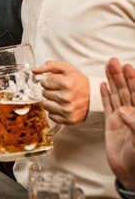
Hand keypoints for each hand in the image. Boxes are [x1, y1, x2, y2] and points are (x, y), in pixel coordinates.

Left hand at [33, 60, 89, 124]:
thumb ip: (49, 66)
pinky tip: (62, 106)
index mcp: (67, 84)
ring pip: (46, 104)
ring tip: (60, 98)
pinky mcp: (69, 119)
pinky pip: (51, 115)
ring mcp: (68, 110)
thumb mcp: (67, 68)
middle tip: (59, 90)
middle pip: (44, 93)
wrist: (94, 96)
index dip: (49, 81)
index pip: (44, 82)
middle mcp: (67, 98)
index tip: (56, 81)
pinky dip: (55, 111)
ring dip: (51, 101)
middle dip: (50, 90)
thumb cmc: (79, 82)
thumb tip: (35, 70)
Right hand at [101, 58, 134, 189]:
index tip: (128, 68)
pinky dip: (105, 95)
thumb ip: (134, 125)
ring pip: (117, 96)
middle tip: (114, 62)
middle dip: (121, 76)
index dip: (133, 80)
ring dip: (112, 81)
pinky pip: (108, 106)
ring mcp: (122, 118)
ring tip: (108, 67)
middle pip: (127, 91)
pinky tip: (103, 85)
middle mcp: (132, 115)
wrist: (130, 173)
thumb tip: (123, 111)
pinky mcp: (112, 124)